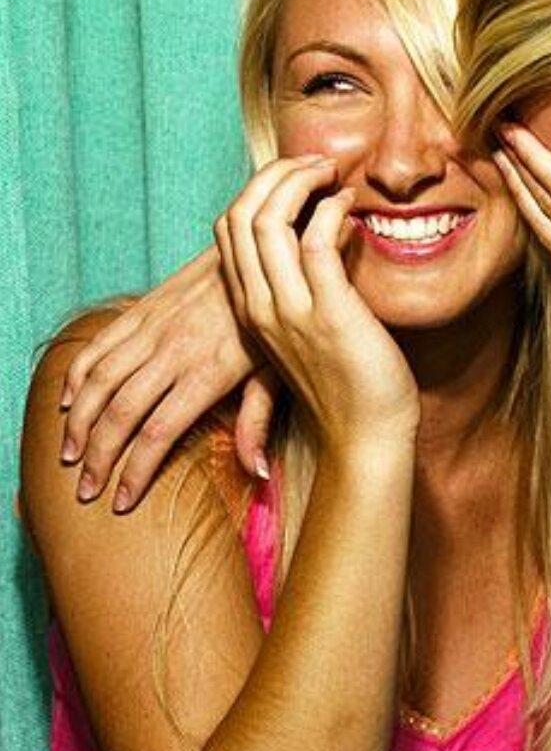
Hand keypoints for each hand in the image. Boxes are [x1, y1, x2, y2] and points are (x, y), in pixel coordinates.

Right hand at [61, 248, 262, 511]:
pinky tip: (68, 400)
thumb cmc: (283, 316)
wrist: (268, 248)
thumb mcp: (280, 369)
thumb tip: (258, 473)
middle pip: (119, 413)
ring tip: (70, 455)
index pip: (157, 433)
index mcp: (208, 372)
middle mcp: (174, 351)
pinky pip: (100, 343)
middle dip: (98, 457)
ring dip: (79, 422)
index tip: (120, 502)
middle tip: (86, 490)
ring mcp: (155, 326)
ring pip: (99, 380)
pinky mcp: (146, 305)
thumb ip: (261, 420)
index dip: (134, 472)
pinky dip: (78, 373)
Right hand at [214, 156, 419, 457]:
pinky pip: (313, 242)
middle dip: (274, 174)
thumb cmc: (350, 383)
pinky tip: (350, 206)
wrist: (366, 436)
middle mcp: (260, 307)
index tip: (299, 176)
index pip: (228, 230)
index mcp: (252, 309)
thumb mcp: (314, 329)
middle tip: (315, 161)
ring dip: (300, 182)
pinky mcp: (327, 314)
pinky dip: (330, 210)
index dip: (259, 190)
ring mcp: (289, 310)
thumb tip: (332, 232)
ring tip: (332, 173)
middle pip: (239, 215)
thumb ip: (310, 286)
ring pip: (266, 221)